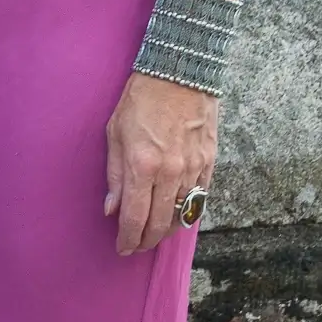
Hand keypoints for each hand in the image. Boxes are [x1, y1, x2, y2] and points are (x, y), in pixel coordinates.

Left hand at [104, 71, 216, 256]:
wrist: (180, 73)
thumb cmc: (140, 99)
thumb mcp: (115, 133)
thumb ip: (114, 175)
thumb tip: (112, 209)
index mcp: (142, 166)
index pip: (134, 217)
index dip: (128, 239)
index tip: (122, 248)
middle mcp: (170, 173)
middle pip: (159, 223)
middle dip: (146, 241)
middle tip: (136, 246)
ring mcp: (193, 169)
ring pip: (182, 215)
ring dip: (167, 229)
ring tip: (154, 234)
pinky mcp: (210, 162)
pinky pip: (200, 198)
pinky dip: (188, 211)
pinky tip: (177, 215)